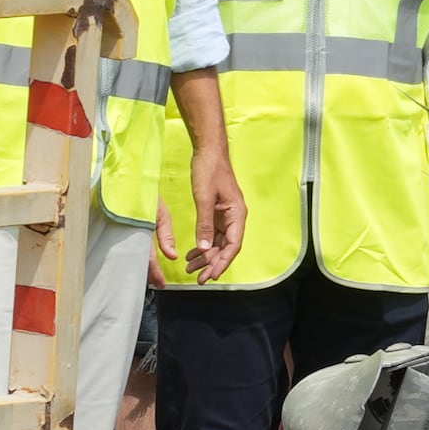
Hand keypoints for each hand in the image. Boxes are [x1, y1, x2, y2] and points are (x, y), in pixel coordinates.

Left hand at [186, 160, 247, 287]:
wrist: (208, 151)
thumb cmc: (210, 169)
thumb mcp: (204, 198)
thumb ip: (205, 224)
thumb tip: (204, 249)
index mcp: (237, 214)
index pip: (233, 245)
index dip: (223, 262)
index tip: (212, 275)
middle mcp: (234, 217)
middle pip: (226, 248)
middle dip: (213, 264)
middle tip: (199, 278)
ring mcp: (226, 216)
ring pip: (218, 244)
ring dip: (206, 257)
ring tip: (191, 268)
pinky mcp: (217, 213)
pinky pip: (212, 235)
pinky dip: (203, 246)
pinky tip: (192, 255)